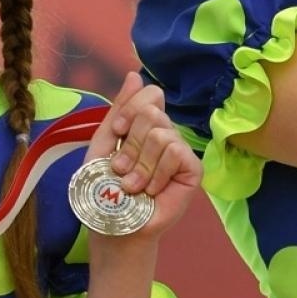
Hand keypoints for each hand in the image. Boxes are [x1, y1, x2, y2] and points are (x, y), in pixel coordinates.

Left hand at [88, 74, 201, 236]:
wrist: (112, 222)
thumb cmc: (104, 188)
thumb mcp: (103, 143)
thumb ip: (120, 110)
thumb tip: (135, 75)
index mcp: (145, 126)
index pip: (150, 96)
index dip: (130, 112)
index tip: (117, 134)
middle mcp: (166, 134)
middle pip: (153, 113)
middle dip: (131, 145)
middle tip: (122, 169)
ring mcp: (181, 151)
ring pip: (162, 134)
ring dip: (140, 165)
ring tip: (133, 185)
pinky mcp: (193, 169)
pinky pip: (176, 152)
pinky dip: (157, 173)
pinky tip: (152, 189)